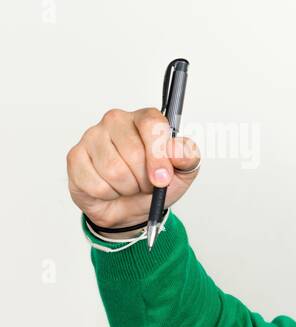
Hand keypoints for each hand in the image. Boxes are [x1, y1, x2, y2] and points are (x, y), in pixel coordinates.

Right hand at [67, 108, 200, 228]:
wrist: (131, 207)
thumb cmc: (155, 184)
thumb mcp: (182, 172)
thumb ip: (188, 157)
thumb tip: (178, 151)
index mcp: (145, 119)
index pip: (152, 125)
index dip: (158, 156)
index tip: (163, 178)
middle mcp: (117, 121)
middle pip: (133, 152)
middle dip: (144, 178)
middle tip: (146, 183)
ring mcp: (92, 136)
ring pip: (113, 170)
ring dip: (127, 187)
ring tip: (129, 185)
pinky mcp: (76, 156)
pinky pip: (96, 183)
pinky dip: (109, 194)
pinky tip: (110, 188)